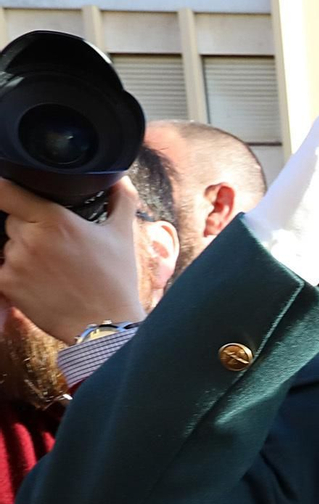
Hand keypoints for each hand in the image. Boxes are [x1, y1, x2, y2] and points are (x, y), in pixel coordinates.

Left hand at [0, 178, 146, 341]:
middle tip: (56, 244)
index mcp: (54, 219)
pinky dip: (16, 273)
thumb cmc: (115, 280)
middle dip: (27, 226)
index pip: (5, 190)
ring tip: (53, 268)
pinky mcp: (7, 284)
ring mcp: (15, 262)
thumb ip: (122, 199)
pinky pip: (2, 268)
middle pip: (11, 219)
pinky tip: (41, 283)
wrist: (105, 325)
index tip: (8, 190)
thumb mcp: (123, 235)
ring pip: (8, 245)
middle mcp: (29, 238)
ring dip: (22, 251)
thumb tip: (120, 178)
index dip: (3, 187)